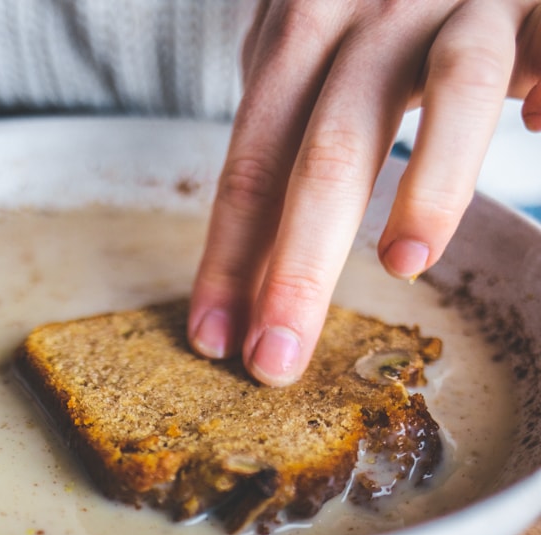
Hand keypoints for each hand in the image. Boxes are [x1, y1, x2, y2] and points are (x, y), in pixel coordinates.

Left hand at [189, 0, 540, 384]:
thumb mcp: (319, 36)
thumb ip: (287, 123)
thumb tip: (250, 259)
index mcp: (310, 19)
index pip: (257, 154)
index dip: (231, 253)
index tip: (214, 340)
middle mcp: (381, 0)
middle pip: (334, 142)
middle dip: (299, 266)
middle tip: (276, 361)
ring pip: (457, 85)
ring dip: (431, 184)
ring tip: (403, 265)